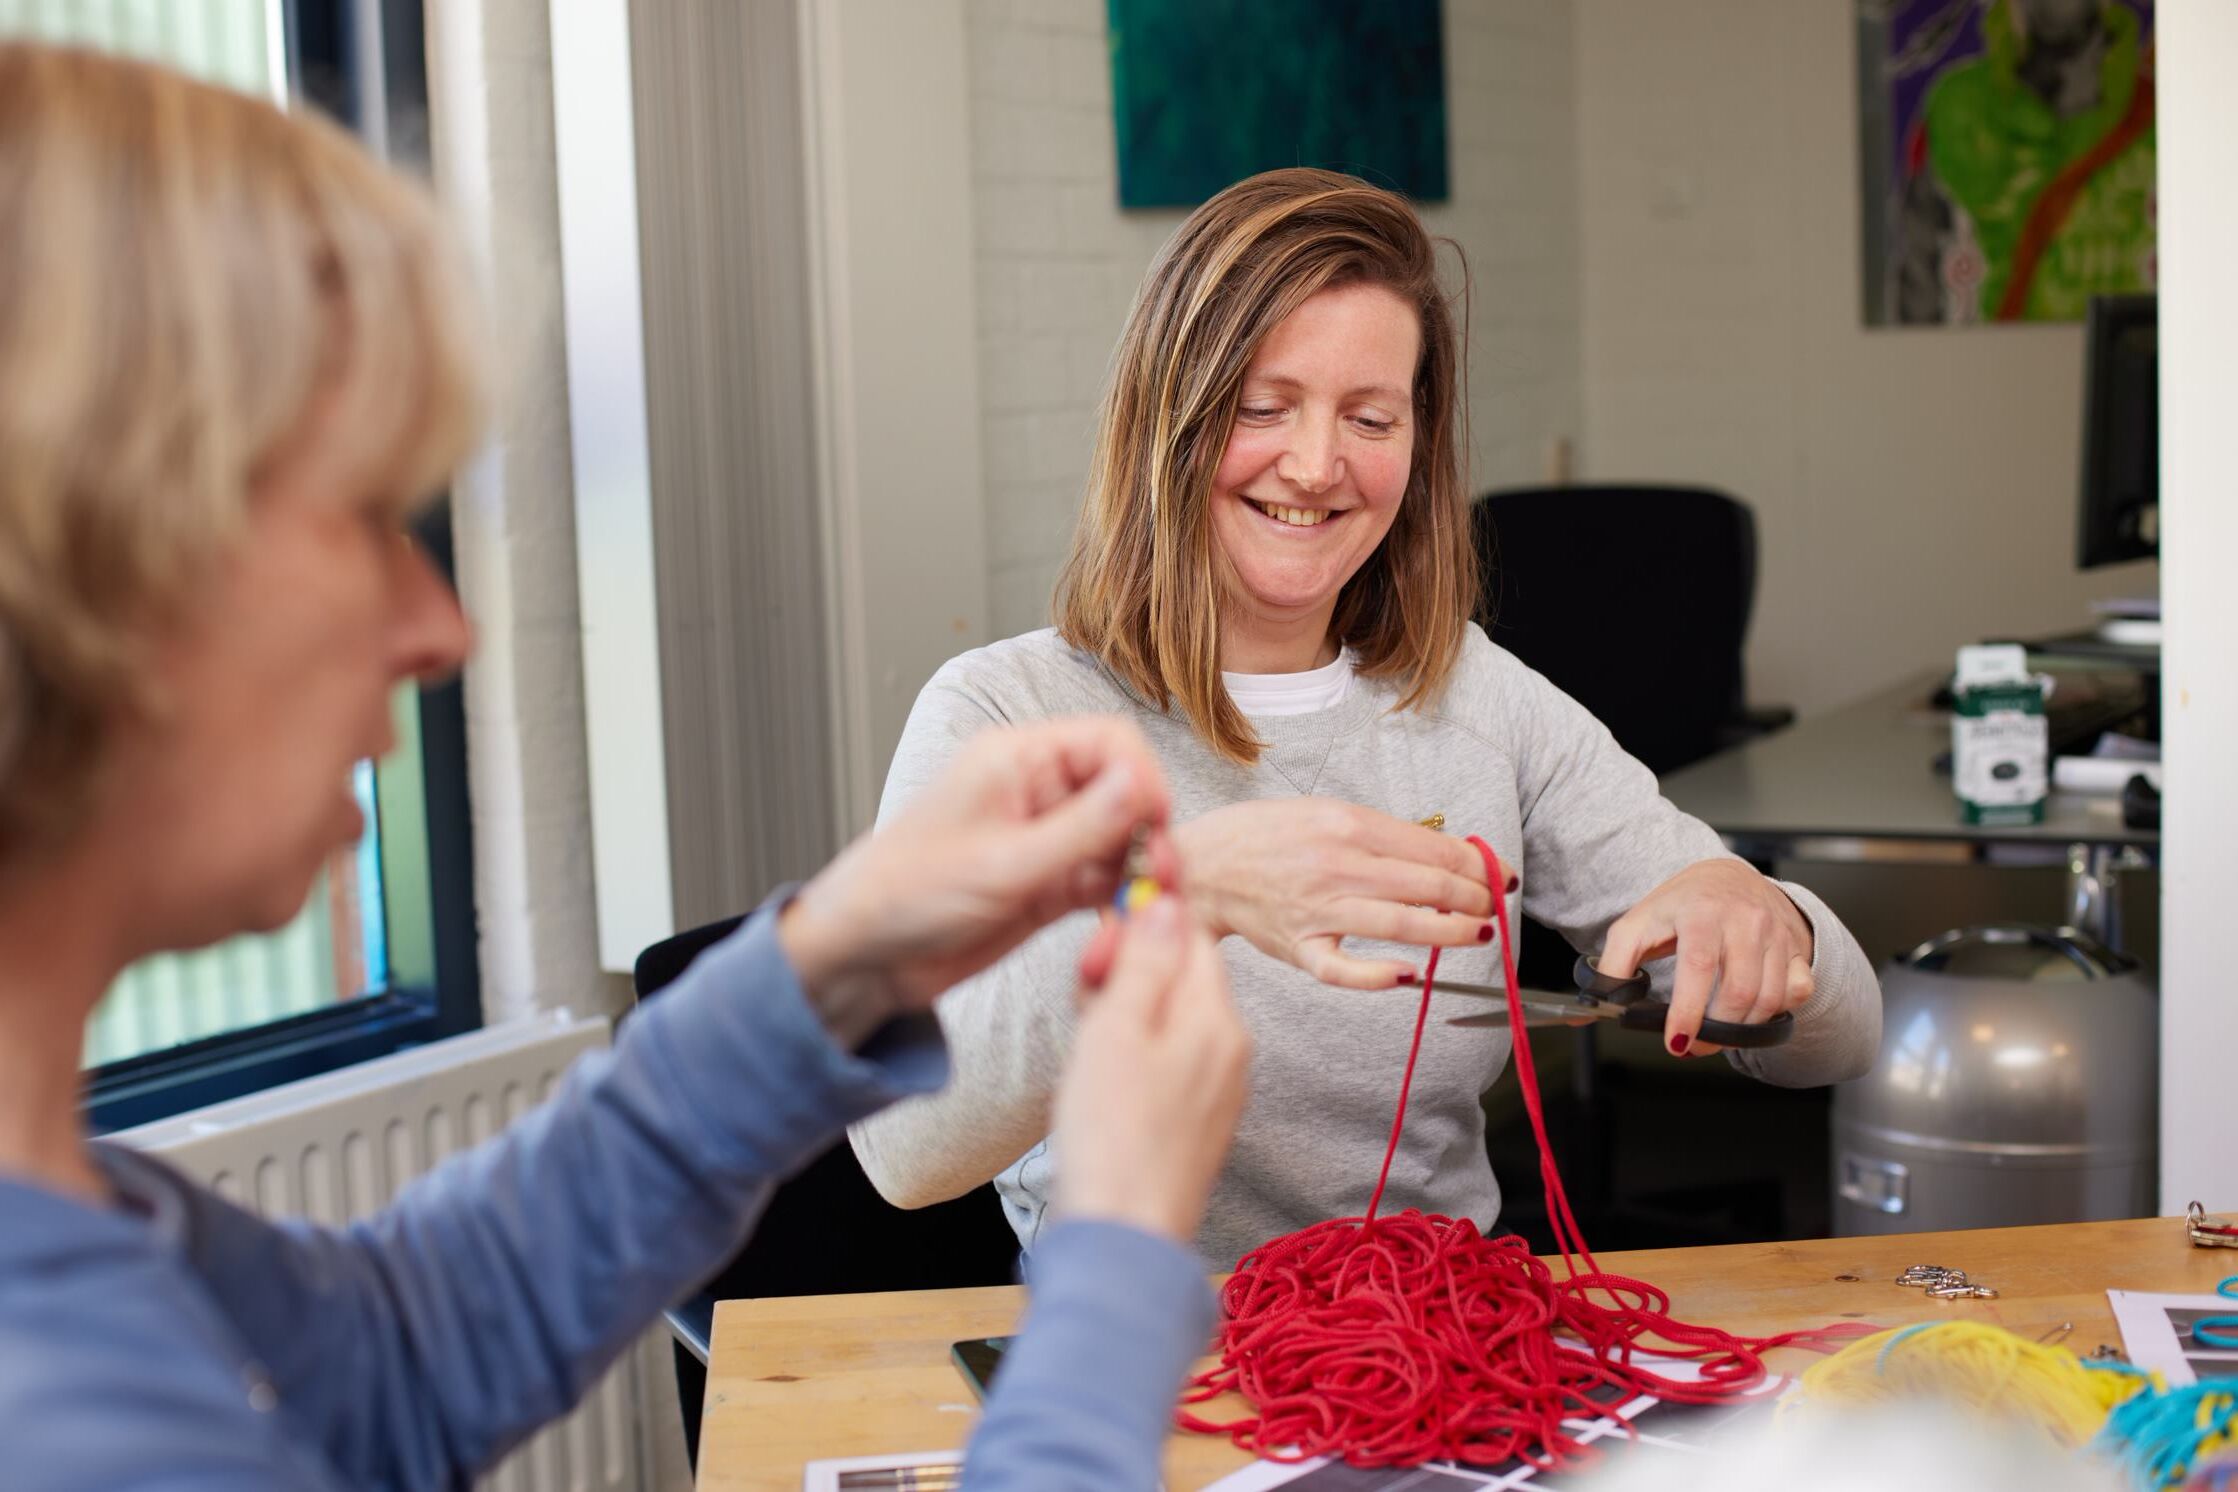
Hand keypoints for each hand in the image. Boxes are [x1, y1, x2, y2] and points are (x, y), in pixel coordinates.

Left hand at [779, 718, 1170, 1024]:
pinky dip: (1121, 895)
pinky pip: (1103, 879)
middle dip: (1149, 829)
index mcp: (1017, 760)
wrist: (865, 955)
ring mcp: (1045, 840)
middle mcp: (1037, 792)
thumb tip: (1143, 785)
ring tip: (1149, 903)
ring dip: (1140, 867)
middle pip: (1123, 791)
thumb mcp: (1002, 863)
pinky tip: (1129, 917)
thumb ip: (1080, 829)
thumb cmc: (908, 892)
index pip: (1109, 742)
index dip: (1142, 778)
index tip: (1158, 825)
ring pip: (1119, 839)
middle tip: (1161, 875)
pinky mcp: (1048, 885)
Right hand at [1052, 895, 1250, 1242]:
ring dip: (1122, 1011)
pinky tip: (1098, 1075)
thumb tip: (1169, 905)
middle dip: (1128, 968)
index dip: (1146, 917)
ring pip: (1168, 1019)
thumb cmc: (1112, 1133)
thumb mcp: (1117, 1029)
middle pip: (1179, 976)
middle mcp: (1228, 1049)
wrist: (1123, 1237)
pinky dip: (1131, 1051)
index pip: (1192, 935)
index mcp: (1216, 1019)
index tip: (1106, 918)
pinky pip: (1167, 1060)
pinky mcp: (1194, 1121)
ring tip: (1084, 1039)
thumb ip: (1145, 962)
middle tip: (1084, 987)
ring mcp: (1215, 1088)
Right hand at [1169, 798, 1503, 988]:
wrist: (1202, 866)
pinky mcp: (1299, 948)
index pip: (1433, 849)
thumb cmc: (1264, 836)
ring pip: (1402, 925)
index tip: (1496, 875)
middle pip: (1428, 886)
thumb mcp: (1323, 811)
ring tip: (1476, 933)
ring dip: (1451, 932)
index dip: (1477, 865)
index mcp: (1345, 824)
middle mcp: (1336, 866)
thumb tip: (1442, 853)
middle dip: (1473, 899)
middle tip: (1491, 907)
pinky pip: (1344, 970)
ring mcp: (1318, 910)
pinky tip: (1410, 975)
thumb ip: (1379, 833)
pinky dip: (1379, 976)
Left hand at [1599, 859, 1814, 1056]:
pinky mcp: (1795, 947)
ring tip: (1716, 1034)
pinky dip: (1775, 1012)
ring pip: (1768, 999)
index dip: (1688, 1012)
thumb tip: (1592, 1009)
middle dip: (1715, 1032)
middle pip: (1738, 991)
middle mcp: (1745, 920)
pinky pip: (1796, 992)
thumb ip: (1612, 965)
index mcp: (1701, 912)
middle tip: (1693, 1045)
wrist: (1728, 877)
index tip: (1676, 1041)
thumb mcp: (1637, 925)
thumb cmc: (1680, 906)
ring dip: (1741, 1029)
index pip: (1698, 967)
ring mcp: (1775, 933)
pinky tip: (1750, 1013)